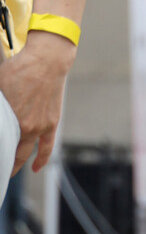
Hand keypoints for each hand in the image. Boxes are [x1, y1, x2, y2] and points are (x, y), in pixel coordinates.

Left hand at [0, 31, 76, 173]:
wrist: (47, 62)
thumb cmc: (19, 68)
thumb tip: (0, 115)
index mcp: (11, 117)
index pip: (2, 141)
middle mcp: (26, 126)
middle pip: (12, 150)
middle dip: (5, 162)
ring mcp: (40, 127)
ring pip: (27, 151)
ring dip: (18, 162)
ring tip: (11, 170)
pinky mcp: (51, 124)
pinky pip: (46, 147)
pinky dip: (41, 159)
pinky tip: (36, 168)